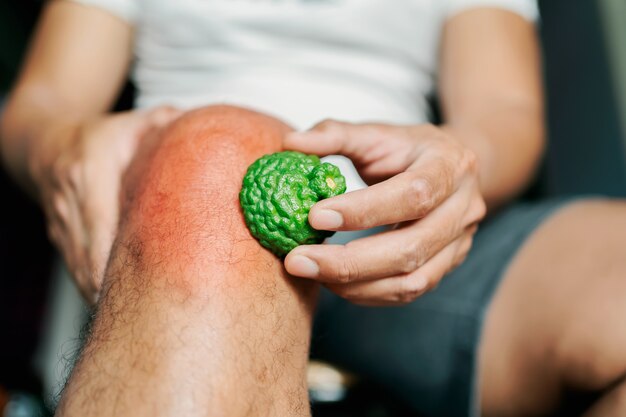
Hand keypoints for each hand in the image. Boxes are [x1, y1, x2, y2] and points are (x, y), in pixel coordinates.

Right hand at [31, 107, 180, 302]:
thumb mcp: (134, 123)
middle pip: (90, 252)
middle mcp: (71, 199)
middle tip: (148, 312)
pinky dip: (94, 289)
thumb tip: (211, 131)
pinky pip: (75, 269)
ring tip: (135, 320)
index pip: (102, 219)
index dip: (116, 253)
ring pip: (79, 268)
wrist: (45, 144)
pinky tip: (118, 307)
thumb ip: (168, 126)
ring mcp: (61, 222)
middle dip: (113, 285)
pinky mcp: (59, 237)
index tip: (136, 281)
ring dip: (103, 294)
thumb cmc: (100, 135)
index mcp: (90, 170)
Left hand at [283, 120, 485, 305]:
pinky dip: (366, 293)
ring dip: (354, 284)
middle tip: (298, 260)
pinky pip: (407, 292)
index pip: (413, 194)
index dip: (364, 210)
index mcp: (451, 166)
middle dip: (349, 261)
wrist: (452, 170)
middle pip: (411, 248)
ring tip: (310, 272)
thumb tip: (291, 142)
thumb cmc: (408, 150)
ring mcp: (459, 244)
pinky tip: (333, 282)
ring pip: (411, 281)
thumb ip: (335, 134)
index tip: (314, 217)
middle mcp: (463, 209)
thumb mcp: (377, 133)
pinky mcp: (446, 267)